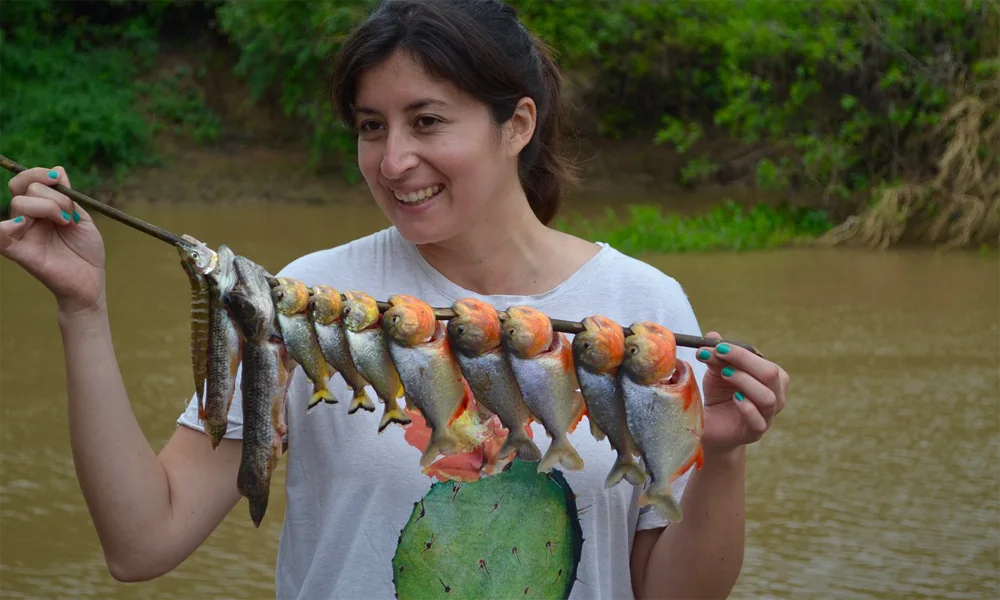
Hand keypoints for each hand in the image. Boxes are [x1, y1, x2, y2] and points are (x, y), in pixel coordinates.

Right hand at [1, 166, 106, 314]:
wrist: (91, 280)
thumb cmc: (86, 251)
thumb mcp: (82, 217)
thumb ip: (68, 195)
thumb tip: (57, 169)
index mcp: (40, 208)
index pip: (25, 182)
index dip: (38, 174)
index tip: (57, 178)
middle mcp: (27, 219)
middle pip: (24, 189)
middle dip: (54, 195)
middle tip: (70, 214)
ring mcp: (22, 235)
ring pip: (19, 205)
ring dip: (48, 206)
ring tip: (66, 223)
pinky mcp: (20, 253)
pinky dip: (4, 227)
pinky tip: (24, 225)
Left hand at [695, 331, 788, 457]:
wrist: (712, 425)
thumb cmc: (719, 395)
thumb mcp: (716, 372)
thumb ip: (717, 355)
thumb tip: (712, 336)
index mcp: (771, 377)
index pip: (762, 360)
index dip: (740, 352)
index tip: (717, 347)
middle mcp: (775, 395)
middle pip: (771, 374)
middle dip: (744, 361)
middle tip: (719, 355)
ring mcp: (768, 415)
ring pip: (768, 397)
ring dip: (745, 381)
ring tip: (724, 374)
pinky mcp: (756, 432)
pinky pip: (759, 420)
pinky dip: (747, 407)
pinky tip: (734, 398)